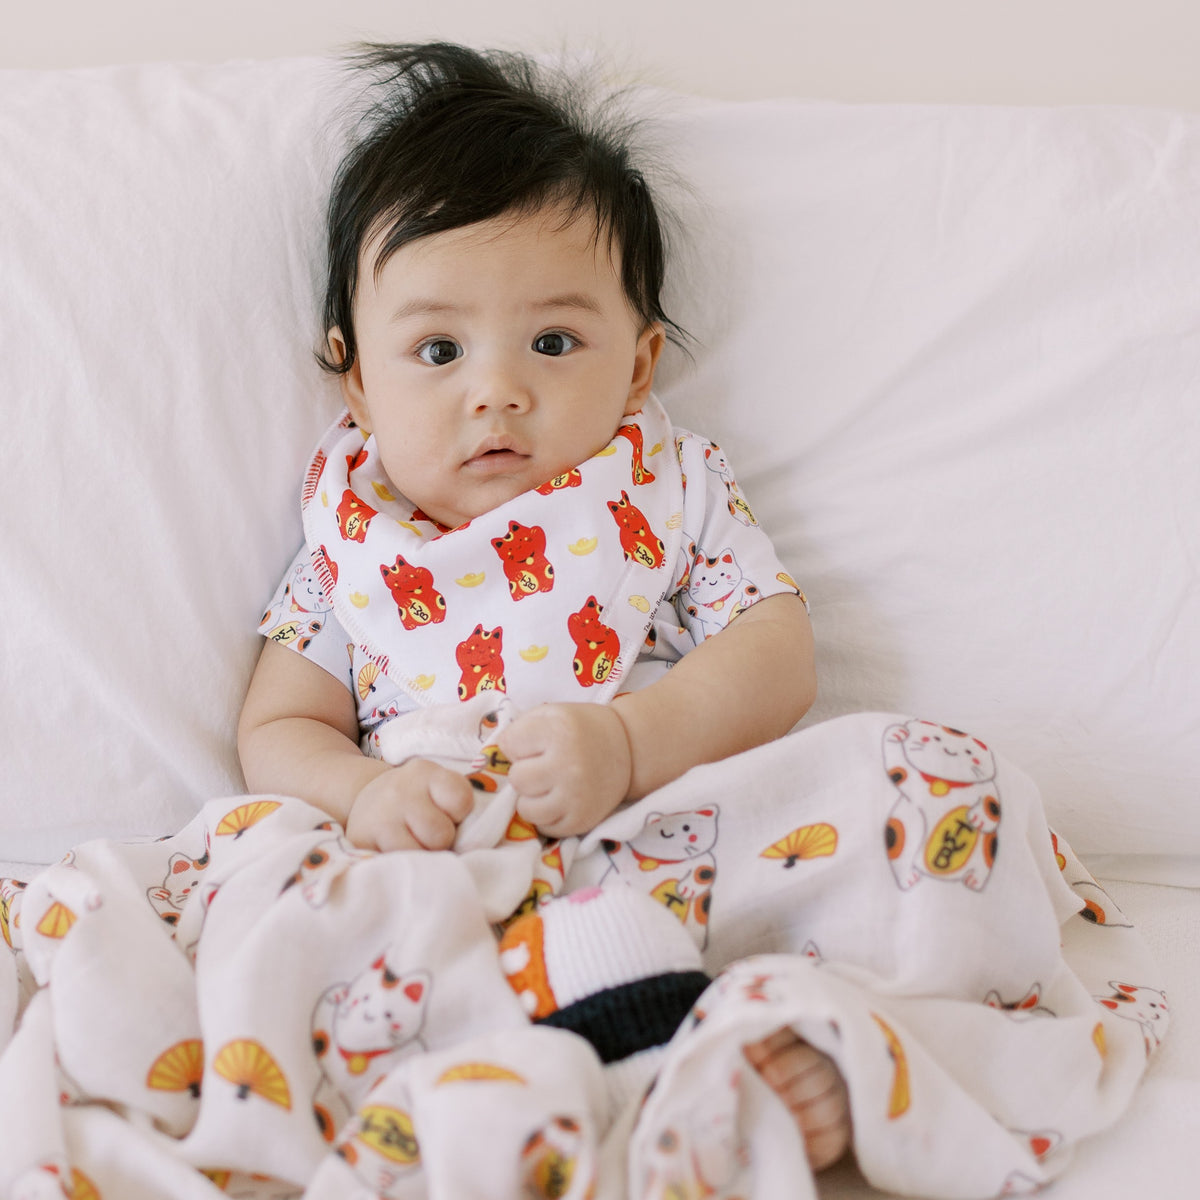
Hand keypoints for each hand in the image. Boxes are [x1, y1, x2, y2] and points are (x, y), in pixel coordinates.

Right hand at [345, 758, 474, 851]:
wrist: (369, 801)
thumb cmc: (419, 801)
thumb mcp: (438, 790)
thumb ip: (458, 807)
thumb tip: (470, 845)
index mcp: (426, 773)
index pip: (461, 800)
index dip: (460, 815)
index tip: (451, 814)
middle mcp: (400, 790)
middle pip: (441, 835)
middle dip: (442, 841)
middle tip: (429, 834)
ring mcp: (380, 815)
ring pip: (419, 854)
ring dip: (422, 856)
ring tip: (414, 843)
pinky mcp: (362, 839)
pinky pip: (396, 865)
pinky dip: (402, 864)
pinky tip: (397, 852)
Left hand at [498, 703, 631, 837]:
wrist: (628, 748)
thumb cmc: (580, 728)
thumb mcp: (552, 714)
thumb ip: (519, 729)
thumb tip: (492, 757)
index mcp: (559, 731)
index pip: (509, 745)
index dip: (518, 744)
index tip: (535, 744)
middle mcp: (568, 765)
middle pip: (517, 779)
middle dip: (525, 772)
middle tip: (542, 766)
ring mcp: (576, 796)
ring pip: (526, 809)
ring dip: (532, 798)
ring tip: (549, 785)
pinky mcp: (582, 820)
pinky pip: (544, 827)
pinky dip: (547, 815)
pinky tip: (559, 799)